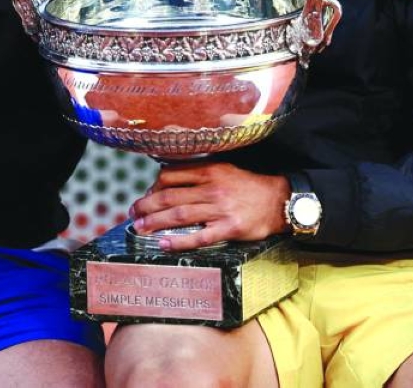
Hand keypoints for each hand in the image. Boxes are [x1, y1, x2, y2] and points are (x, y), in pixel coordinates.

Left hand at [128, 162, 289, 250]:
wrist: (279, 200)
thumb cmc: (248, 185)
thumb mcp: (224, 168)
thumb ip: (198, 171)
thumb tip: (168, 178)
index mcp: (209, 169)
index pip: (170, 175)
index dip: (152, 187)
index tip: (145, 196)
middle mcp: (212, 187)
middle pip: (170, 197)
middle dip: (146, 206)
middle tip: (133, 214)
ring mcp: (220, 209)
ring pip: (180, 215)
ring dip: (155, 223)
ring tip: (140, 229)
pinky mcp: (230, 228)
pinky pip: (200, 237)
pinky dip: (179, 241)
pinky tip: (164, 244)